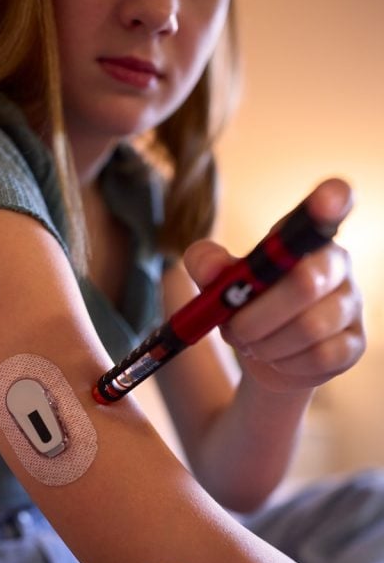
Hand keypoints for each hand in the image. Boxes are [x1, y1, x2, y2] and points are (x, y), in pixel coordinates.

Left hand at [183, 179, 365, 392]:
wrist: (263, 355)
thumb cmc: (246, 306)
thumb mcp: (219, 281)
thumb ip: (207, 265)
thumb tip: (210, 271)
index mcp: (302, 236)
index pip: (334, 202)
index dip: (333, 199)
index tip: (326, 200)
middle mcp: (336, 263)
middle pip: (306, 282)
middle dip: (256, 316)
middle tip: (235, 328)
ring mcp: (351, 303)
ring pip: (310, 327)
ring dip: (266, 344)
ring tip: (252, 344)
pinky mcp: (353, 344)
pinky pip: (319, 356)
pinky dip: (285, 363)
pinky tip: (276, 358)